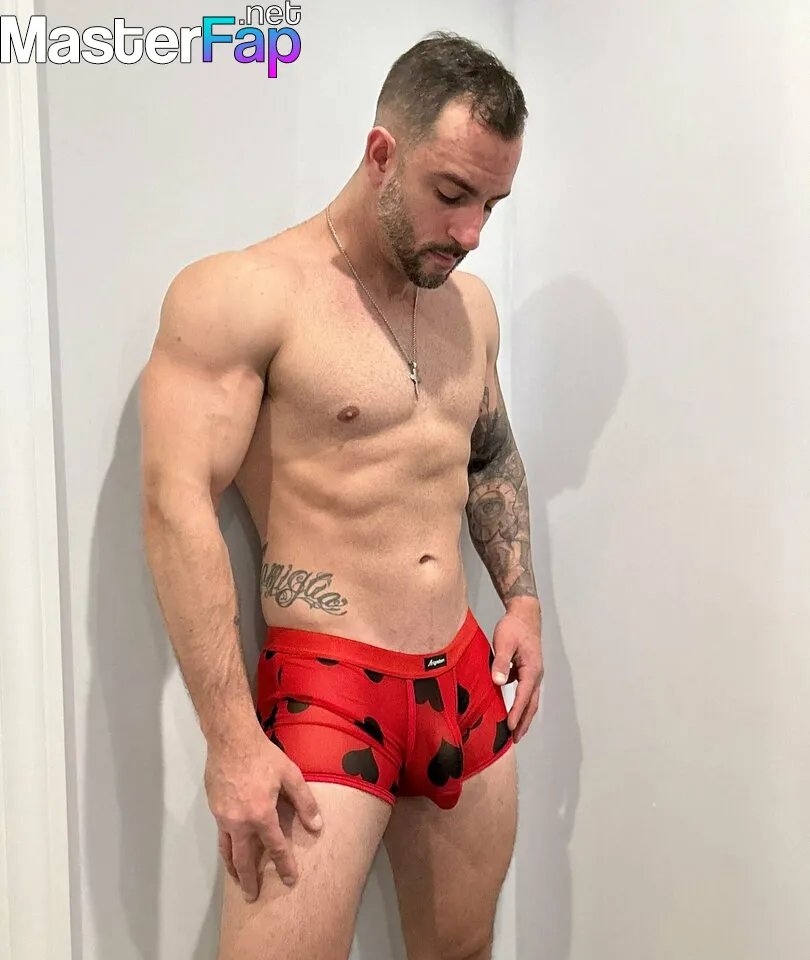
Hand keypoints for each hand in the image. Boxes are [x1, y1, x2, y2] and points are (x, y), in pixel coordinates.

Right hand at [204, 722, 322, 900]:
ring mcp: (223, 817)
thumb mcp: (290, 774)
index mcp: (260, 815)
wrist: (230, 739)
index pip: (275, 848)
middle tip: (252, 896)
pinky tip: (230, 851)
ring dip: (233, 869)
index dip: (284, 866)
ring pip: (227, 851)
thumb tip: (316, 826)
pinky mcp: (214, 809)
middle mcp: (239, 822)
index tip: (290, 880)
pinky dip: (225, 850)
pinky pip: (221, 836)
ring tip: (239, 881)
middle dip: (249, 880)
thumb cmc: (263, 755)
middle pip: (244, 859)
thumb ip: (304, 802)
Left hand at [491, 602, 543, 742]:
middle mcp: (536, 674)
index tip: (509, 728)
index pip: (524, 697)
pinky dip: (520, 704)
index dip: (516, 713)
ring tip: (514, 731)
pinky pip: (525, 692)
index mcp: (532, 669)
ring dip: (523, 716)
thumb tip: (498, 681)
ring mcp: (533, 673)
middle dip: (524, 722)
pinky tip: (509, 710)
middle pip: (531, 704)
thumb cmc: (514, 627)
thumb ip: (501, 662)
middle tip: (515, 739)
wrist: (524, 614)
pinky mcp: (528, 671)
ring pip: (530, 700)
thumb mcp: (504, 642)